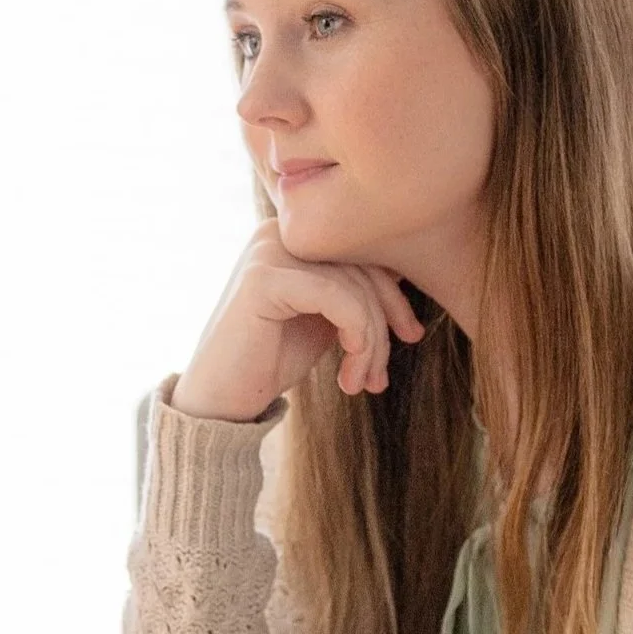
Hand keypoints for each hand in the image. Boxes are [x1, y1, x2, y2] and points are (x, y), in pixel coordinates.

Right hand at [169, 214, 426, 423]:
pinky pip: (337, 298)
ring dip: (370, 344)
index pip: (363, 251)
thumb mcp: (326, 317)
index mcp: (293, 235)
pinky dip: (356, 337)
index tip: (410, 336)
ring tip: (360, 382)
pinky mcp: (264, 278)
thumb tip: (406, 275)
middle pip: (362, 267)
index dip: (394, 296)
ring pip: (354, 288)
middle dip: (384, 326)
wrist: (221, 402)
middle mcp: (278, 232)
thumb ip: (355, 290)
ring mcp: (268, 250)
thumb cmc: (272, 360)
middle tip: (379, 376)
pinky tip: (348, 372)